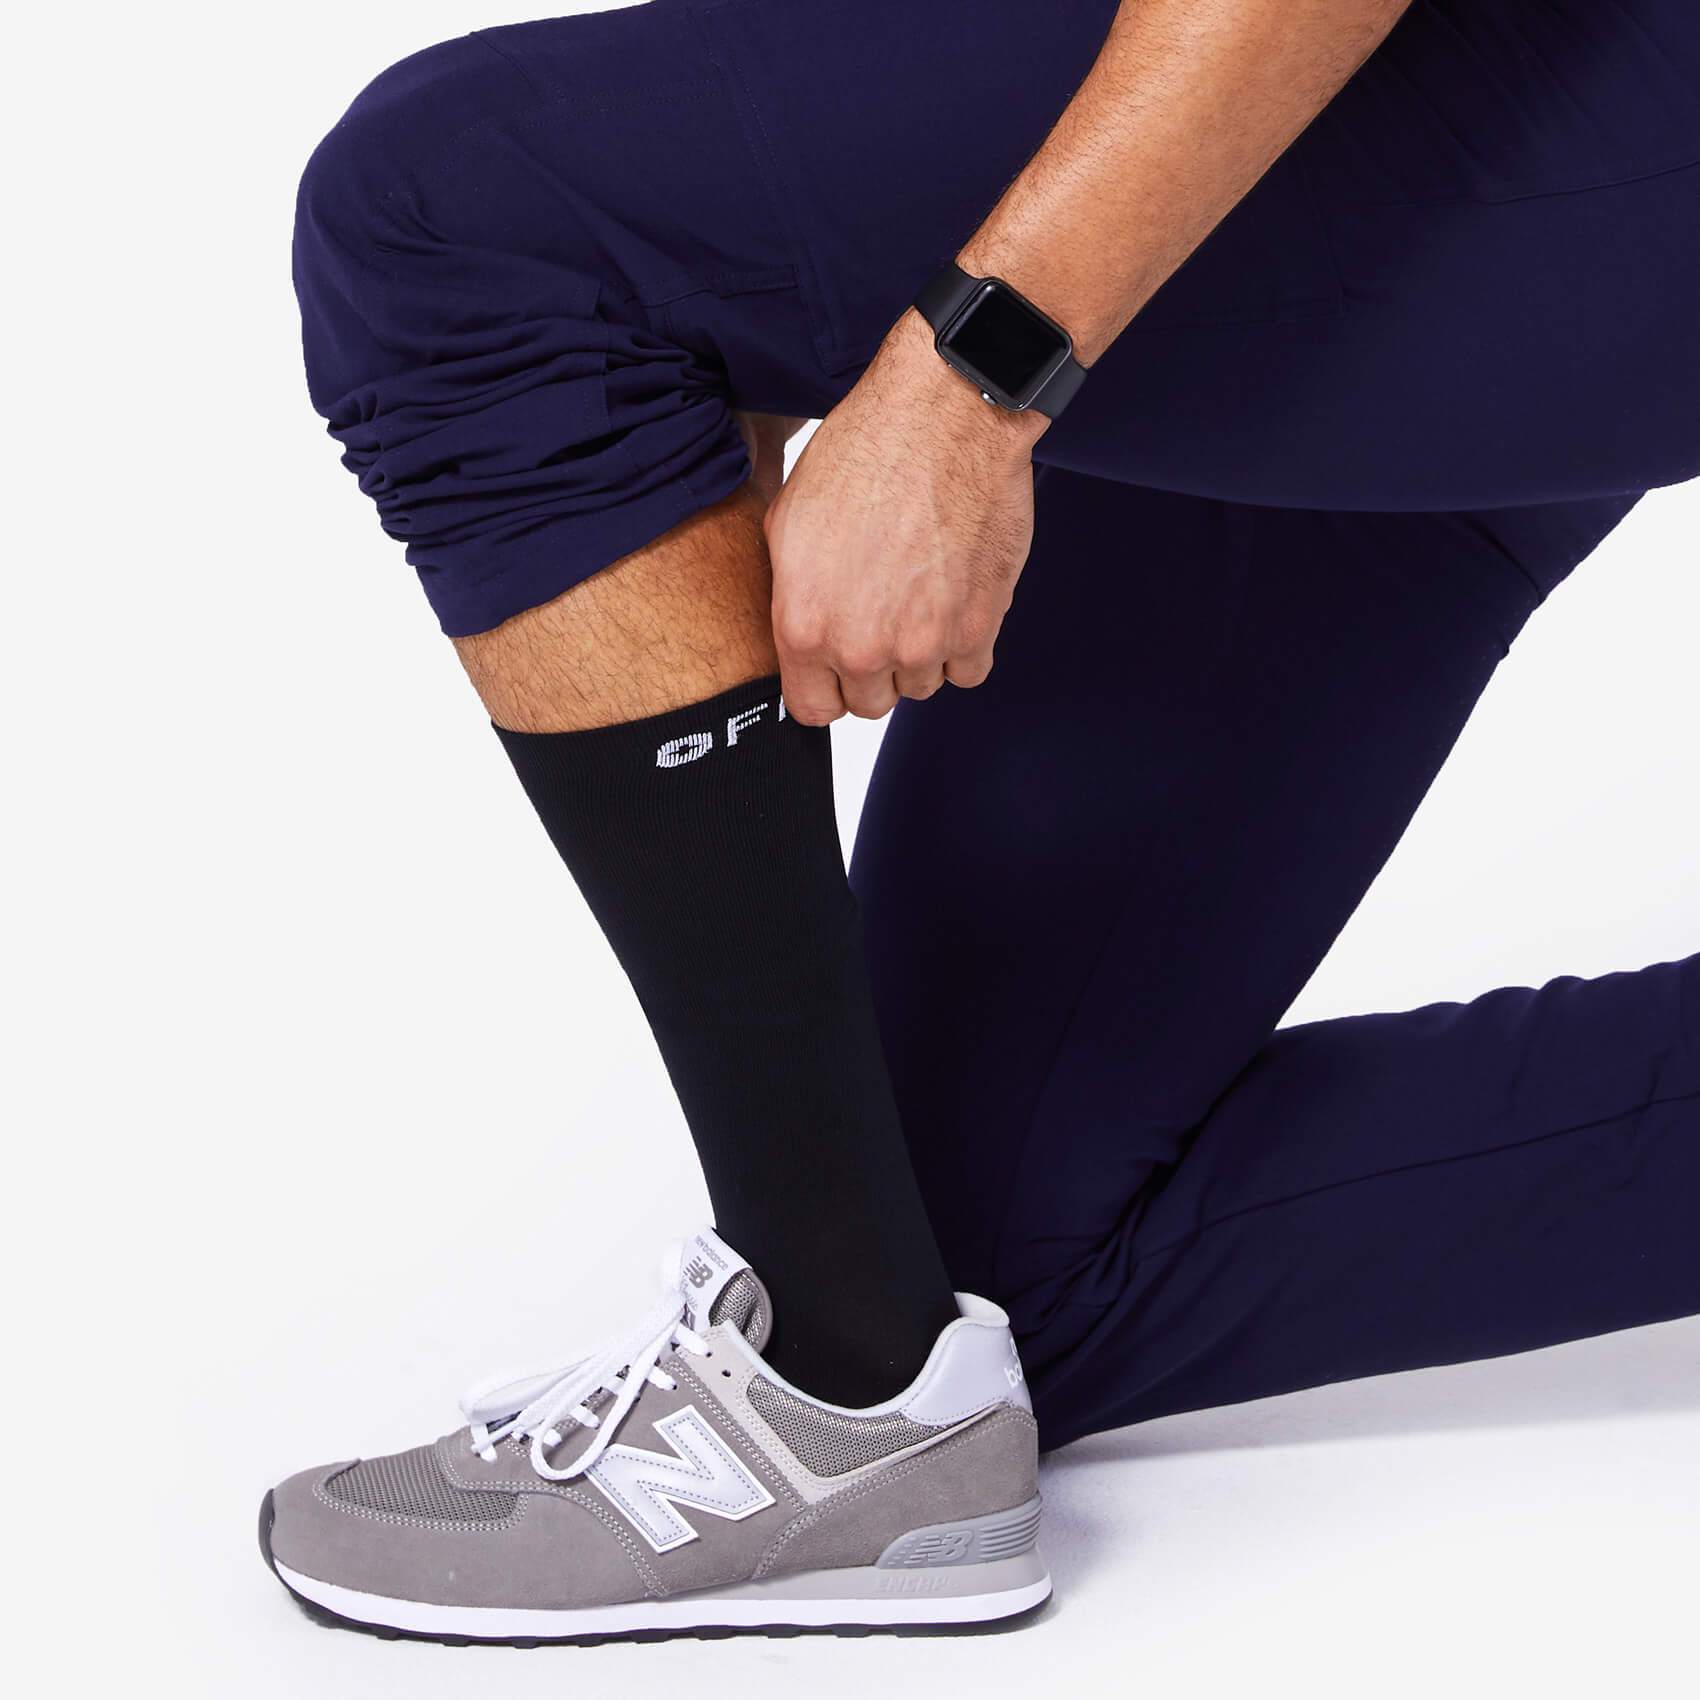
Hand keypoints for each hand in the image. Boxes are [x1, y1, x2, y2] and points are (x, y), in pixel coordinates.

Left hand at [762, 310, 1047, 723]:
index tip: (837, 668)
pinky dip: (963, 646)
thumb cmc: (864, 454)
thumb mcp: (789, 523)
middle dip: (873, 669)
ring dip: (920, 655)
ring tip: (919, 593)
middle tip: (882, 615)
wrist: (945, 418)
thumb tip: (798, 638)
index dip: (825, 687)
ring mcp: (925, 644)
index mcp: (806, 628)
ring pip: (921, 686)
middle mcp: (863, 648)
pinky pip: (968, 671)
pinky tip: (953, 600)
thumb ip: (792, 599)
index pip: (813, 709)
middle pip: (870, 702)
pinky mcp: (978, 628)